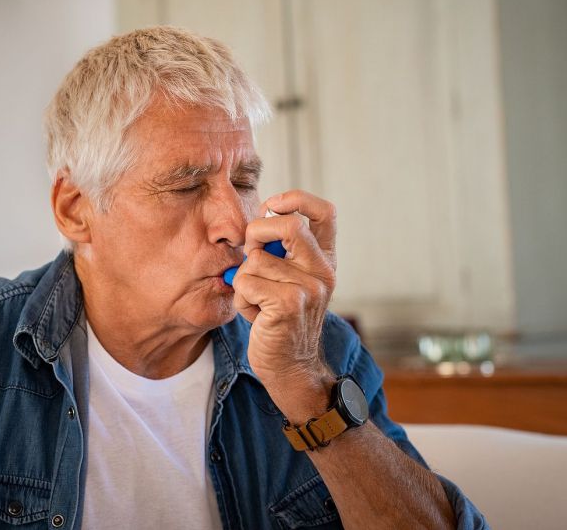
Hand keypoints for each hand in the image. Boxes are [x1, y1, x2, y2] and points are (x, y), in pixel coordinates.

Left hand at [232, 189, 338, 420]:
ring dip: (245, 280)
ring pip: (256, 259)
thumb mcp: (288, 280)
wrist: (292, 367)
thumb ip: (280, 250)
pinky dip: (242, 298)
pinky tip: (256, 314)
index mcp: (324, 260)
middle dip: (257, 233)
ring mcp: (309, 288)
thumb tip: (260, 216)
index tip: (273, 206)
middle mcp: (323, 271)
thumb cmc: (280, 319)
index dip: (296, 199)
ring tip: (258, 301)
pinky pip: (246, 282)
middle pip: (289, 225)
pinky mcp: (289, 304)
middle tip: (252, 255)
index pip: (325, 212)